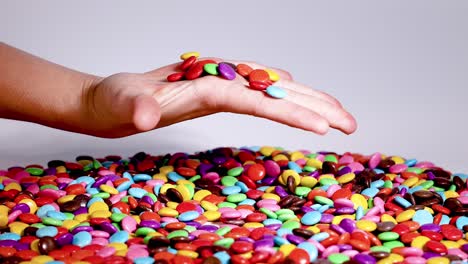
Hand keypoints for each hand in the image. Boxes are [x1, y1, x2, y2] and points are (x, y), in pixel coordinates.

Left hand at [83, 58, 356, 137]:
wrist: (112, 96)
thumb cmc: (116, 99)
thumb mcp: (120, 104)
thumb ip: (134, 108)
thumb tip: (146, 116)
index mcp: (206, 83)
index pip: (256, 98)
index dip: (289, 111)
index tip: (321, 126)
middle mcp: (220, 79)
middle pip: (276, 90)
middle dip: (315, 105)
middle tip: (351, 123)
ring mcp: (222, 83)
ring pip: (274, 89)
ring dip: (308, 101)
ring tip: (338, 115)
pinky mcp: (219, 92)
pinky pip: (260, 93)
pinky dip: (285, 96)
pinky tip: (296, 94)